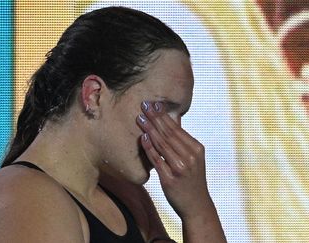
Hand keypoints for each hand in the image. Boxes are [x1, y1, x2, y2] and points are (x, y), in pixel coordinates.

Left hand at [136, 101, 212, 219]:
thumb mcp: (193, 158)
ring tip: (140, 118)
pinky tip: (143, 138)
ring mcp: (180, 168)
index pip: (177, 129)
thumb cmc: (192, 180)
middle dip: (155, 118)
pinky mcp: (170, 178)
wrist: (197, 205)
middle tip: (144, 105)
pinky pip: (157, 160)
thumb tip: (170, 122)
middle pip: (168, 133)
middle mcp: (190, 157)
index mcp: (196, 149)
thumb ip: (182, 142)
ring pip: (162, 144)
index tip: (154, 104)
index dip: (164, 115)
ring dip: (150, 129)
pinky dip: (149, 148)